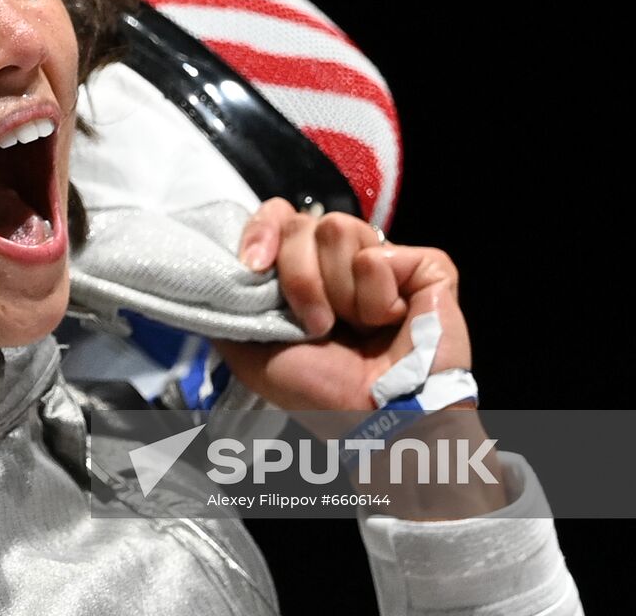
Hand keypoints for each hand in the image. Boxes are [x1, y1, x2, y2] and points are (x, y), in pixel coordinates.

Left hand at [212, 198, 471, 413]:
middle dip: (300, 280)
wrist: (376, 418)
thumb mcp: (253, 356)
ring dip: (339, 294)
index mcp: (306, 272)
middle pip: (303, 222)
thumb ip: (230, 312)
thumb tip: (210, 280)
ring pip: (338, 229)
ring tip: (359, 329)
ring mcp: (385, 258)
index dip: (262, 231)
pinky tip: (390, 325)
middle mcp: (343, 259)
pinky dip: (376, 300)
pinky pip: (378, 256)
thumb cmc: (322, 394)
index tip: (254, 267)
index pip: (278, 216)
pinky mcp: (424, 265)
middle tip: (319, 327)